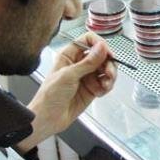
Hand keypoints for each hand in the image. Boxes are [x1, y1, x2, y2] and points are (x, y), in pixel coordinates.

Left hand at [17, 32, 116, 152]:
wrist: (48, 118)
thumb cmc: (50, 96)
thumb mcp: (69, 76)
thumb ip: (88, 62)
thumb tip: (101, 47)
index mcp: (69, 55)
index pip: (88, 40)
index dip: (99, 44)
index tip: (107, 52)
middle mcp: (79, 64)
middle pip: (101, 55)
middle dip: (108, 63)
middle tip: (110, 72)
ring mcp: (86, 76)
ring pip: (106, 69)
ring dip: (110, 76)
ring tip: (107, 84)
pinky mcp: (92, 88)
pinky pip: (106, 82)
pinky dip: (107, 86)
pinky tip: (102, 91)